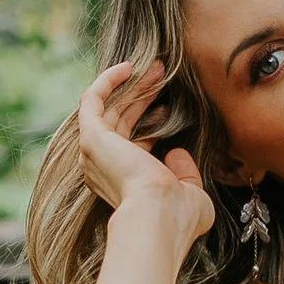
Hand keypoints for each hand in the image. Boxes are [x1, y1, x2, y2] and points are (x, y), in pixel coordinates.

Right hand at [77, 62, 214, 253]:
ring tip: (157, 67)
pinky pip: (92, 100)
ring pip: (111, 107)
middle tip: (162, 75)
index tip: (169, 107)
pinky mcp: (92, 136)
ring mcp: (95, 152)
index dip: (149, 122)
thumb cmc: (178, 216)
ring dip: (132, 85)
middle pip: (121, 120)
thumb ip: (185, 173)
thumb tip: (178, 151)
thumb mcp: (192, 194)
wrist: (159, 216)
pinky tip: (128, 66)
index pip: (132, 145)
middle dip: (143, 96)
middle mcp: (103, 167)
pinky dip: (107, 81)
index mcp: (124, 183)